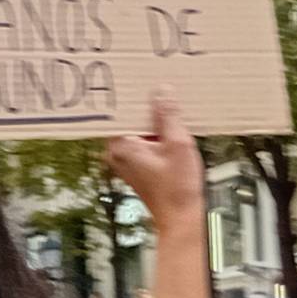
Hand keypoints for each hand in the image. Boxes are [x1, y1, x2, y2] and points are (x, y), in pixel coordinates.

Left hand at [107, 90, 203, 229]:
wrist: (180, 217)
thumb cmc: (177, 188)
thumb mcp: (178, 144)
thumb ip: (168, 116)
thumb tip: (161, 91)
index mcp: (120, 146)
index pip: (119, 111)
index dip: (131, 95)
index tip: (140, 80)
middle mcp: (116, 153)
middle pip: (128, 119)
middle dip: (145, 106)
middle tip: (160, 87)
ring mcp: (124, 160)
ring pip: (137, 130)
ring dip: (153, 121)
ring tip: (171, 106)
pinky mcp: (135, 165)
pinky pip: (142, 141)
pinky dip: (155, 134)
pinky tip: (172, 128)